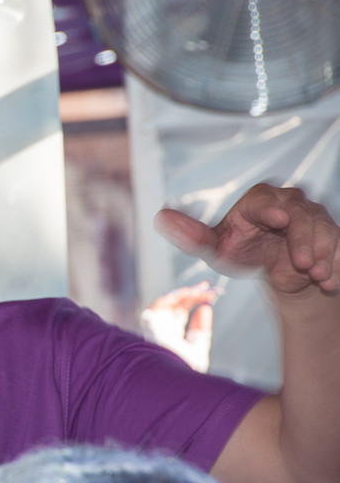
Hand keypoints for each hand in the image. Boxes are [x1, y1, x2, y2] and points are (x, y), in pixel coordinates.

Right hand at [140, 281, 220, 372]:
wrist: (170, 377)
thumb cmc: (183, 370)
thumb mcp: (198, 349)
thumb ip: (201, 329)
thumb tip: (205, 308)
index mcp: (169, 335)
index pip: (181, 313)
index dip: (195, 303)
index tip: (209, 295)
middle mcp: (161, 327)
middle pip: (176, 304)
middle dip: (192, 294)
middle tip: (207, 286)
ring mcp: (155, 324)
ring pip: (170, 301)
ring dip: (187, 293)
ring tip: (203, 290)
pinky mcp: (150, 321)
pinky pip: (163, 302)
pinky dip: (179, 296)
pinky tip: (193, 293)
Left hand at [155, 184, 339, 295]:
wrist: (276, 270)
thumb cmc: (242, 250)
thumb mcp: (215, 247)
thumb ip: (192, 235)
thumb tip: (160, 218)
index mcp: (258, 200)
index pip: (265, 200)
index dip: (272, 208)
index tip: (279, 218)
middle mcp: (290, 203)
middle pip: (301, 214)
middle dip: (304, 238)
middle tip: (303, 263)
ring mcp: (315, 219)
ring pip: (325, 229)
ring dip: (325, 254)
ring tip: (319, 276)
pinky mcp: (333, 236)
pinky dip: (337, 264)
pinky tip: (330, 282)